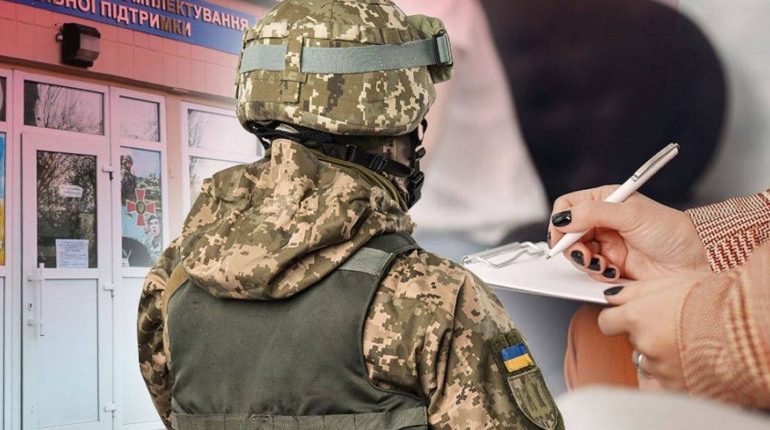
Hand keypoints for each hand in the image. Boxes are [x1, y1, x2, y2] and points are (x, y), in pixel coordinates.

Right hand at [548, 185, 709, 281]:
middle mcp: (602, 221)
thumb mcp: (630, 214)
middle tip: (586, 255)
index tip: (561, 236)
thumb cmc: (671, 231)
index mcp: (605, 200)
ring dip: (586, 262)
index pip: (567, 206)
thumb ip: (593, 213)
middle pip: (567, 233)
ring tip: (604, 265)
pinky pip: (590, 270)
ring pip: (576, 253)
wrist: (695, 260)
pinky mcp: (611, 264)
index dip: (560, 221)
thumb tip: (562, 218)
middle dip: (573, 247)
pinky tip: (612, 272)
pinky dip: (597, 273)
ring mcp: (606, 244)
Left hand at [597, 271, 713, 390]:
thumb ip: (635, 291)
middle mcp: (645, 345)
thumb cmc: (717, 299)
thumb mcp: (671, 282)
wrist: (752, 325)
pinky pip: (667, 381)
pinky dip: (677, 372)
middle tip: (674, 325)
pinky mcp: (680, 387)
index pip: (607, 322)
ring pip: (650, 362)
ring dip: (662, 355)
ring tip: (689, 341)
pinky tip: (694, 359)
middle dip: (647, 334)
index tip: (625, 318)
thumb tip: (611, 297)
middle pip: (633, 342)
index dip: (617, 319)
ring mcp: (662, 369)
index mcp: (639, 317)